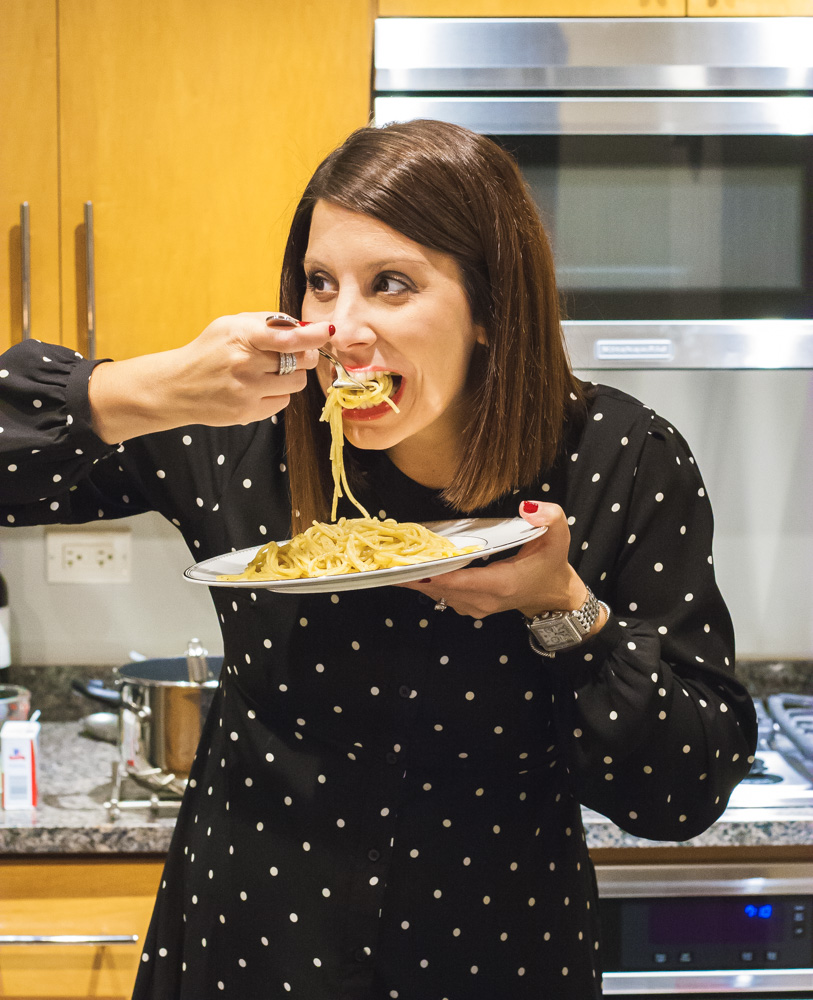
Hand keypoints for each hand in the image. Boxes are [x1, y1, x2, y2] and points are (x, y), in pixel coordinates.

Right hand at [169, 312, 327, 426]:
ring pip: (297, 383)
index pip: (288, 338)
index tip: (327, 330)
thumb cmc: (210, 351)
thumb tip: (305, 326)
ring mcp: (247, 391)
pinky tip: (260, 388)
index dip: (313, 335)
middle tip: (297, 352)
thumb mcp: (231, 325)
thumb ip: (268, 322)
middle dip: (305, 355)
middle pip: (301, 361)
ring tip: (271, 372)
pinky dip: (279, 394)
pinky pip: (284, 402)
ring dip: (292, 376)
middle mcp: (245, 365)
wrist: (178, 386)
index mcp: (242, 337)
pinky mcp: (248, 413)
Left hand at [399, 500, 589, 619]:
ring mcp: (475, 607)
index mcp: (503, 584)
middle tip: (386, 558)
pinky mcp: (468, 607)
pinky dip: (425, 583)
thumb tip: (527, 507)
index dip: (435, 573)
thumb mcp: (558, 536)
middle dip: (414, 573)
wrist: (552, 595)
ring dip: (414, 579)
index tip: (408, 564)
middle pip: (441, 588)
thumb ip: (549, 517)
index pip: (462, 580)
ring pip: (437, 595)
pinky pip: (441, 596)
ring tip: (389, 562)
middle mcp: (485, 600)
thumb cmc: (551, 563)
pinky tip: (408, 569)